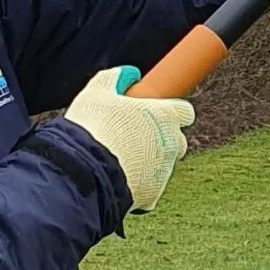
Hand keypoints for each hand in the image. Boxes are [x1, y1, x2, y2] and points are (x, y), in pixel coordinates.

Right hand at [64, 67, 195, 211]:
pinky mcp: (153, 195)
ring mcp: (164, 171)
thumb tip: (129, 74)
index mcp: (165, 117)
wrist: (84, 171)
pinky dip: (139, 183)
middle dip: (162, 138)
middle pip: (178, 140)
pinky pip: (150, 187)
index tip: (156, 112)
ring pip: (164, 165)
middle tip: (135, 136)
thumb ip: (115, 78)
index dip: (171, 111)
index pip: (185, 112)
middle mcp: (172, 144)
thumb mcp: (97, 92)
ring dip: (149, 161)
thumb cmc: (93, 128)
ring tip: (120, 158)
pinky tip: (117, 177)